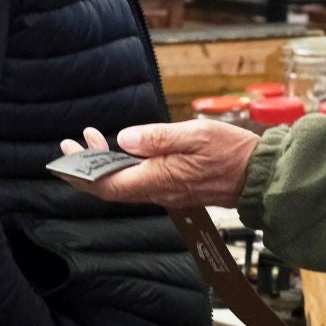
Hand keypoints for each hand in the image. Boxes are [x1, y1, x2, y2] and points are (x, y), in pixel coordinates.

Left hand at [56, 121, 261, 209]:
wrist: (259, 175)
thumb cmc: (231, 152)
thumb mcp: (195, 134)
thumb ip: (158, 137)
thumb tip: (124, 138)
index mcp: (159, 178)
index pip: (109, 185)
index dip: (83, 174)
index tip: (67, 155)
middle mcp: (159, 190)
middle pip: (111, 187)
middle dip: (87, 167)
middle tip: (70, 144)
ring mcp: (167, 191)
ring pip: (125, 183)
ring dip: (104, 164)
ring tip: (91, 140)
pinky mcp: (175, 187)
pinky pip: (140, 181)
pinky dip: (124, 166)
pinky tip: (123, 150)